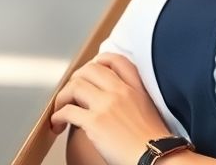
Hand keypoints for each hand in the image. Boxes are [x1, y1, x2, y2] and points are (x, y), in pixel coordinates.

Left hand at [51, 54, 171, 164]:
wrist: (157, 159)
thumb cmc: (154, 143)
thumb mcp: (149, 110)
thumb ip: (132, 99)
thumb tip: (112, 103)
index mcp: (136, 88)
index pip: (116, 60)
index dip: (99, 62)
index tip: (90, 70)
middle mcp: (120, 91)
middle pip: (89, 70)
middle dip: (75, 79)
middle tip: (70, 92)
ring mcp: (107, 105)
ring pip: (74, 86)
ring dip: (62, 97)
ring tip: (60, 108)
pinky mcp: (95, 122)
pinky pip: (67, 111)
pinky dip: (57, 116)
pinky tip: (58, 124)